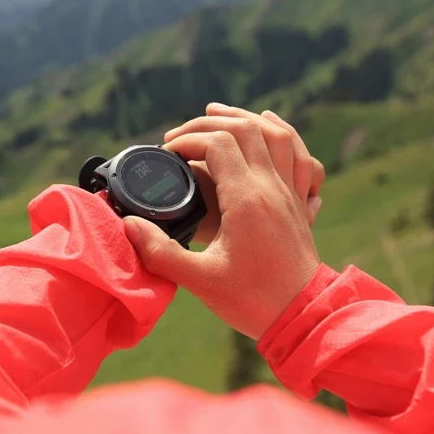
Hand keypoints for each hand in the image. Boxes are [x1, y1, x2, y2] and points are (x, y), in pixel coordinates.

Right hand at [124, 104, 322, 338]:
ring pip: (277, 135)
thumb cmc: (253, 301)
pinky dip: (284, 134)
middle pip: (245, 129)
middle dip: (209, 123)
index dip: (188, 140)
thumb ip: (160, 252)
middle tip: (181, 133)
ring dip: (246, 117)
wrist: (305, 320)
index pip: (217, 144)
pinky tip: (271, 126)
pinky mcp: (300, 204)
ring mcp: (291, 193)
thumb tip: (128, 226)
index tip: (167, 153)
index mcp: (247, 199)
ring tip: (219, 113)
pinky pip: (300, 156)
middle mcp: (272, 187)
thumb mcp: (200, 280)